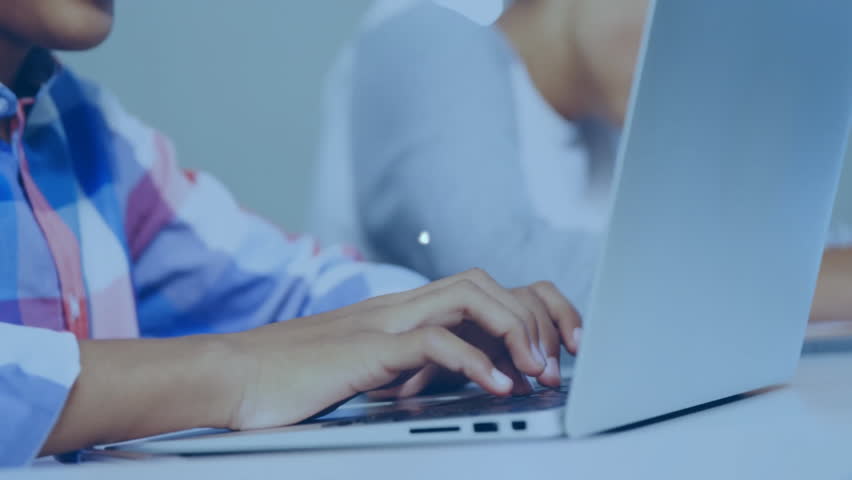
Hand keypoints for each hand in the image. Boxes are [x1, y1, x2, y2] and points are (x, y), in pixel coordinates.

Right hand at [222, 269, 581, 430]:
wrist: (231, 376)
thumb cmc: (291, 378)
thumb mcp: (366, 369)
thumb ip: (408, 366)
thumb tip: (454, 377)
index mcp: (402, 310)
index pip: (480, 290)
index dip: (528, 309)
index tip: (557, 347)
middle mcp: (399, 306)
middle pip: (488, 283)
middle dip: (538, 315)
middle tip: (562, 360)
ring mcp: (383, 322)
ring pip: (469, 298)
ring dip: (515, 332)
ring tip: (539, 371)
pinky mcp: (367, 349)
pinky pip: (434, 342)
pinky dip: (475, 361)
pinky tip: (498, 386)